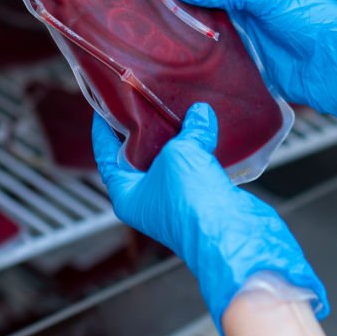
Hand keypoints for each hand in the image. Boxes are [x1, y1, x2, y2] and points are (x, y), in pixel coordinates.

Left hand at [92, 102, 327, 334]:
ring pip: (172, 162)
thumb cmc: (193, 204)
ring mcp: (178, 202)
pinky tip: (208, 130)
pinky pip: (198, 168)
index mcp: (127, 195)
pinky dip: (202, 149)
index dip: (103, 129)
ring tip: (179, 109)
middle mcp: (149, 201)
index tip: (104, 106)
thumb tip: (199, 114)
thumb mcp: (180, 154)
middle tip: (145, 101)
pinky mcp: (205, 199)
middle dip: (144, 130)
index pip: (106, 157)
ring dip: (177, 138)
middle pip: (139, 158)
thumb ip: (188, 130)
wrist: (233, 234)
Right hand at [157, 0, 336, 131]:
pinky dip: (198, 71)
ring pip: (202, 41)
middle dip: (170, 14)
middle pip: (196, 12)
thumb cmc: (318, 22)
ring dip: (181, 45)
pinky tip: (180, 74)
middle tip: (138, 18)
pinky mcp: (247, 73)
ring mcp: (244, 44)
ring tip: (150, 46)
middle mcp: (243, 14)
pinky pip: (215, 70)